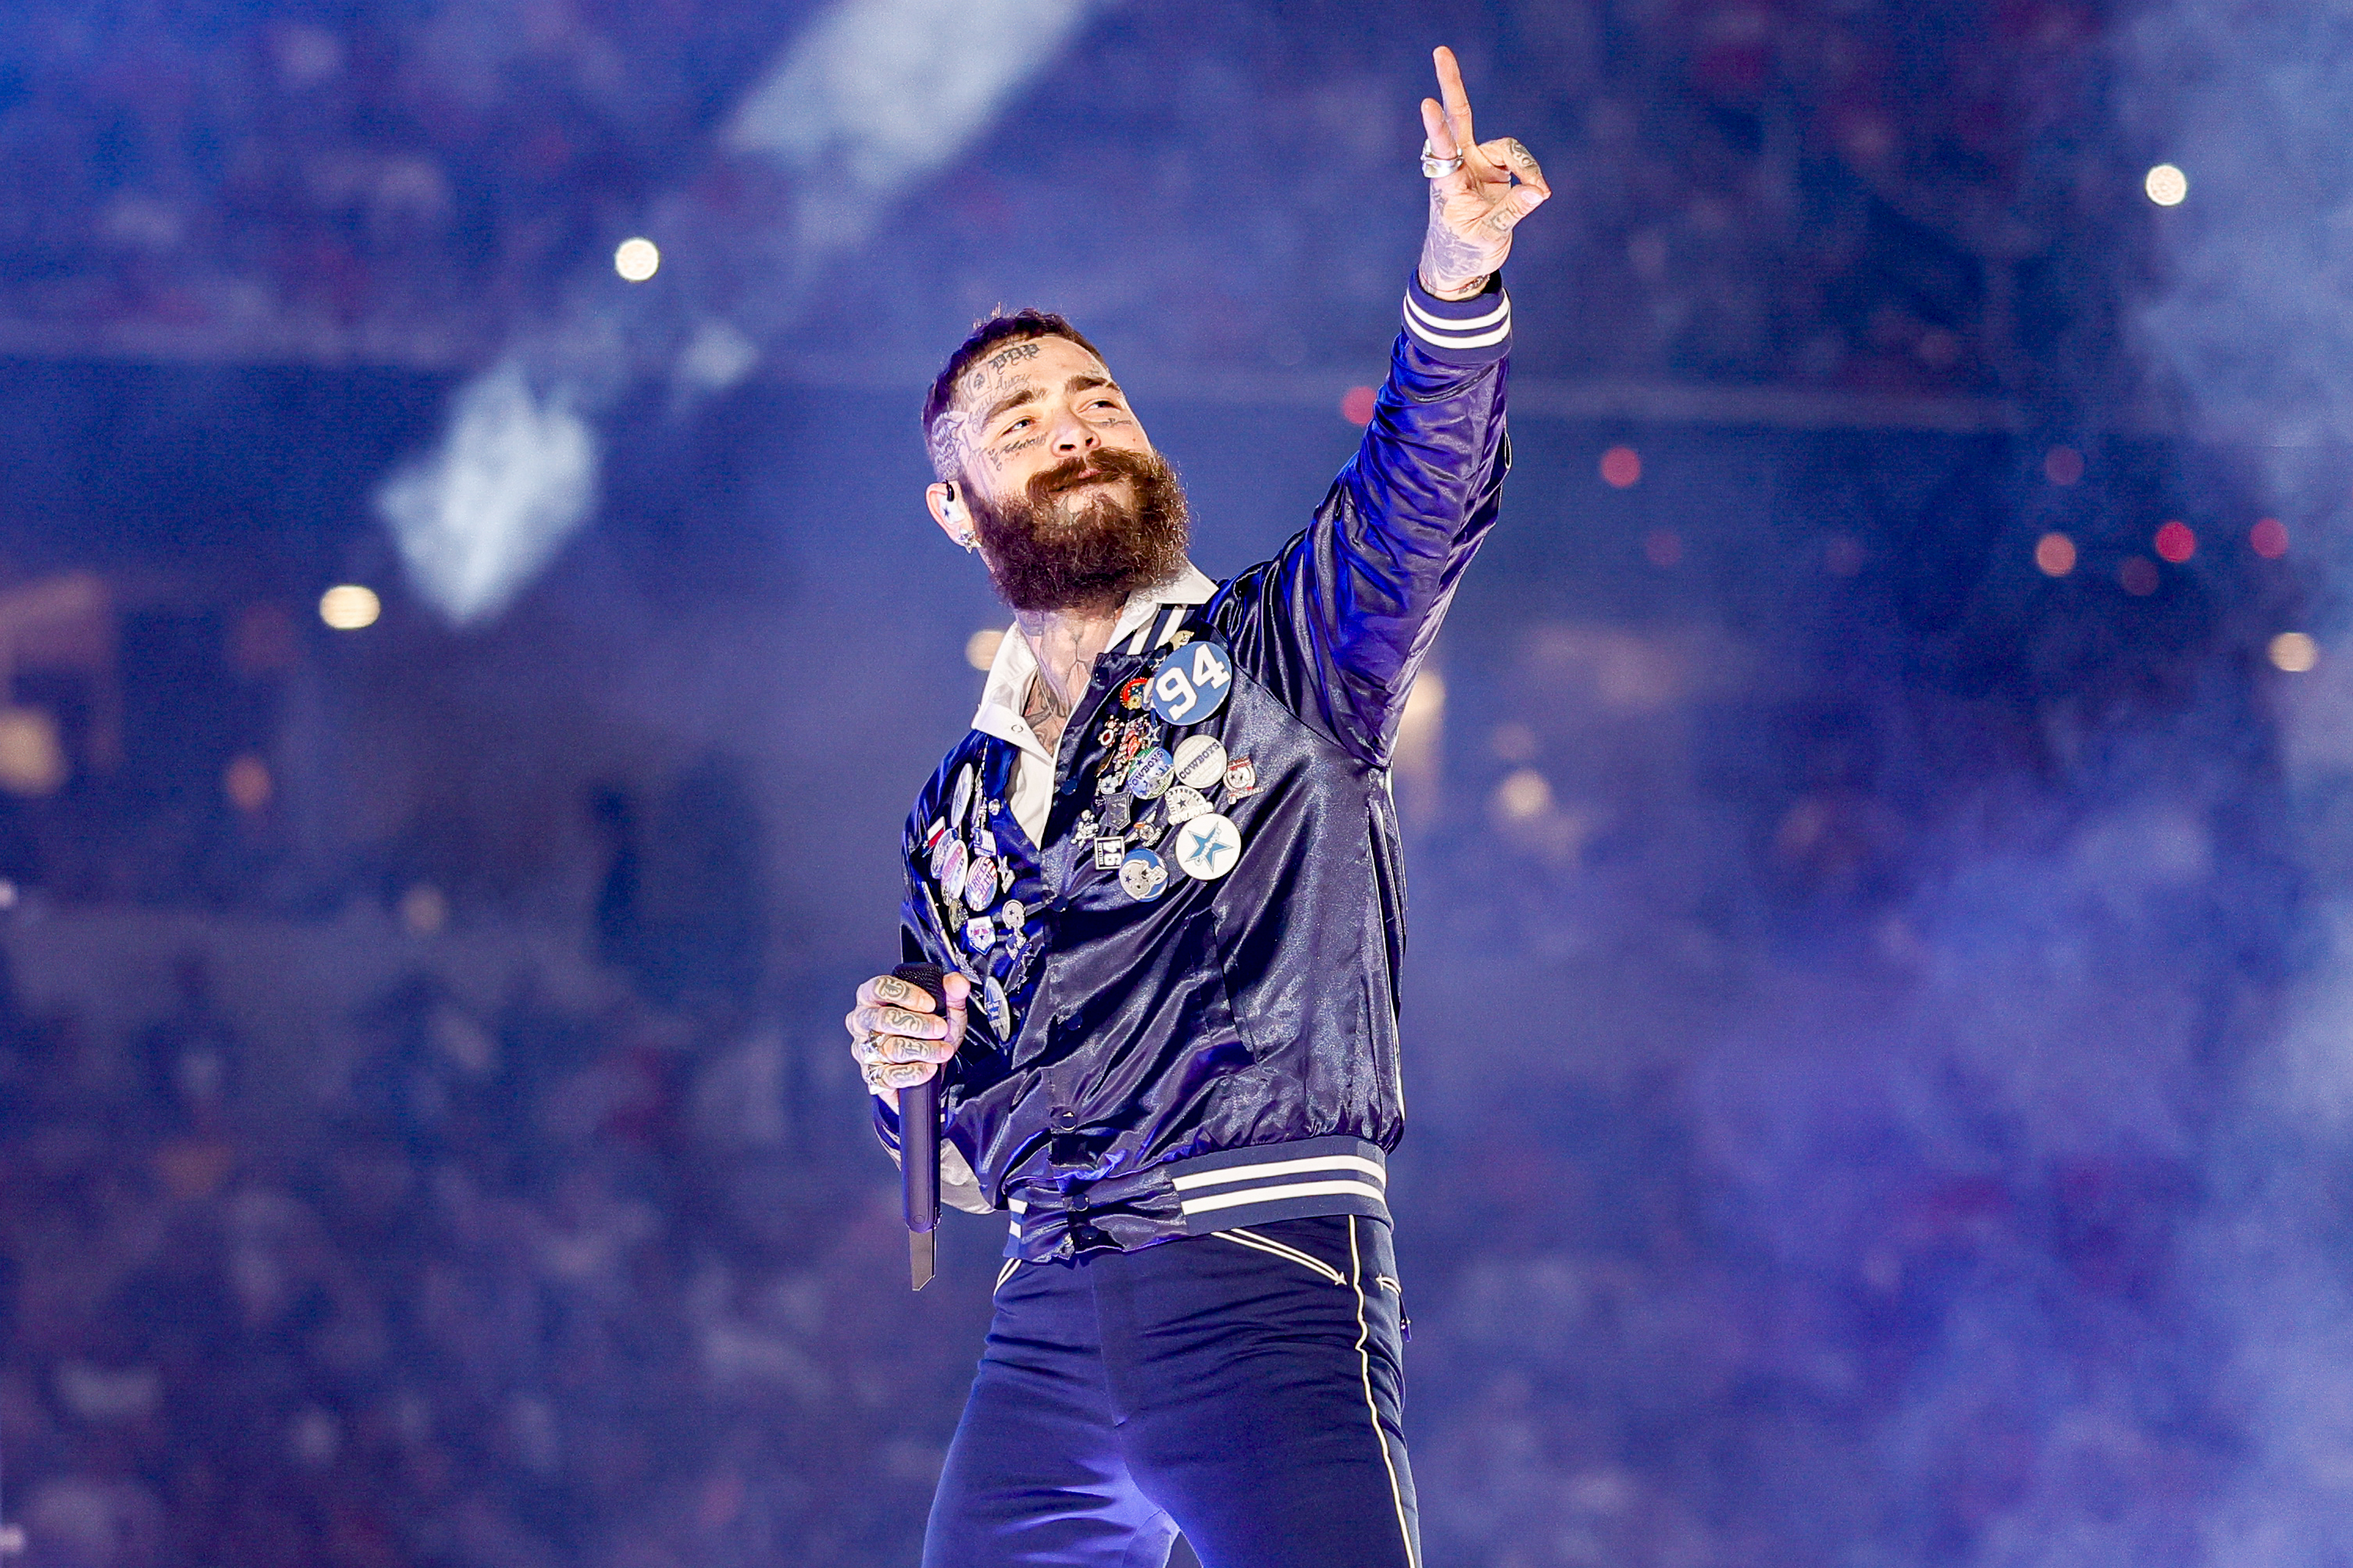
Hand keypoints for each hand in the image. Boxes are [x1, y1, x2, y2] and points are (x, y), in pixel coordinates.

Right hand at [845, 969, 969, 1110]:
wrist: (931, 1062)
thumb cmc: (927, 1030)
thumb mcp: (944, 1007)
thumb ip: (952, 991)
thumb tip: (958, 983)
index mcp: (873, 997)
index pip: (880, 987)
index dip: (907, 994)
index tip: (930, 1004)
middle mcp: (864, 1021)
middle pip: (884, 1018)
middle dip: (918, 1024)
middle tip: (940, 1028)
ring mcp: (865, 1049)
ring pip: (889, 1048)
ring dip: (922, 1049)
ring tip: (942, 1050)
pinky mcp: (872, 1074)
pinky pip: (888, 1076)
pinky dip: (913, 1073)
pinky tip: (928, 1068)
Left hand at [1417, 46, 1550, 299]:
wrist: (1461, 266)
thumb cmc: (1464, 252)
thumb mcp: (1488, 238)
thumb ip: (1512, 212)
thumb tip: (1539, 190)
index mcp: (1448, 184)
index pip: (1443, 150)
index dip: (1438, 128)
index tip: (1427, 105)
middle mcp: (1460, 167)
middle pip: (1460, 117)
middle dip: (1451, 85)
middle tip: (1440, 51)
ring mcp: (1477, 165)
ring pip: (1509, 148)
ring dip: (1527, 167)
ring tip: (1539, 193)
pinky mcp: (1495, 170)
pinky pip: (1520, 161)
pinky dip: (1532, 175)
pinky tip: (1538, 193)